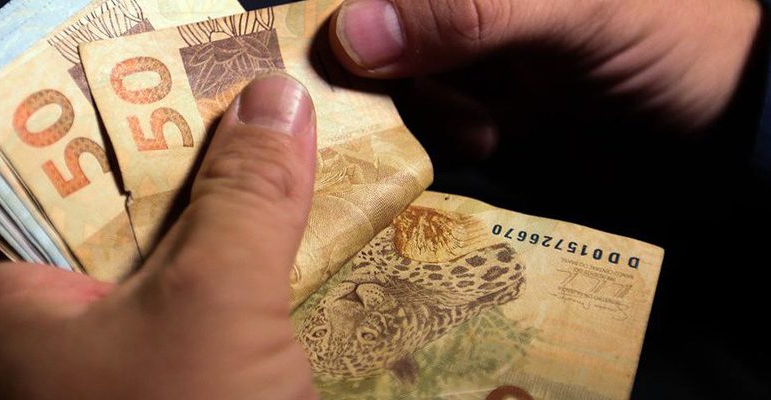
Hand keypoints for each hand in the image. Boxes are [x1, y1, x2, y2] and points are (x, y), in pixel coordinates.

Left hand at [0, 74, 317, 399]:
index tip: (213, 99)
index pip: (65, 177)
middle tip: (267, 135)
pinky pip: (194, 322)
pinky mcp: (153, 392)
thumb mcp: (214, 307)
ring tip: (287, 184)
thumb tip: (275, 102)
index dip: (144, 128)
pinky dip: (238, 297)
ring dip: (231, 243)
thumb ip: (244, 198)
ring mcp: (95, 373)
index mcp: (3, 309)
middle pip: (129, 224)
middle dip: (203, 187)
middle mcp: (38, 340)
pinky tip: (285, 268)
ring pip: (170, 276)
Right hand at [329, 0, 761, 156]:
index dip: (339, 13)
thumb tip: (349, 35)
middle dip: (380, 70)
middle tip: (401, 106)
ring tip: (480, 125)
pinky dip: (449, 128)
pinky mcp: (484, 86)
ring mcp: (472, 39)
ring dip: (424, 108)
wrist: (723, 110)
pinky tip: (493, 132)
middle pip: (373, 27)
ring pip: (395, 72)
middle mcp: (461, 8)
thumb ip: (468, 12)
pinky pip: (430, 109)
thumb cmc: (669, 35)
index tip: (315, 57)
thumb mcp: (574, 10)